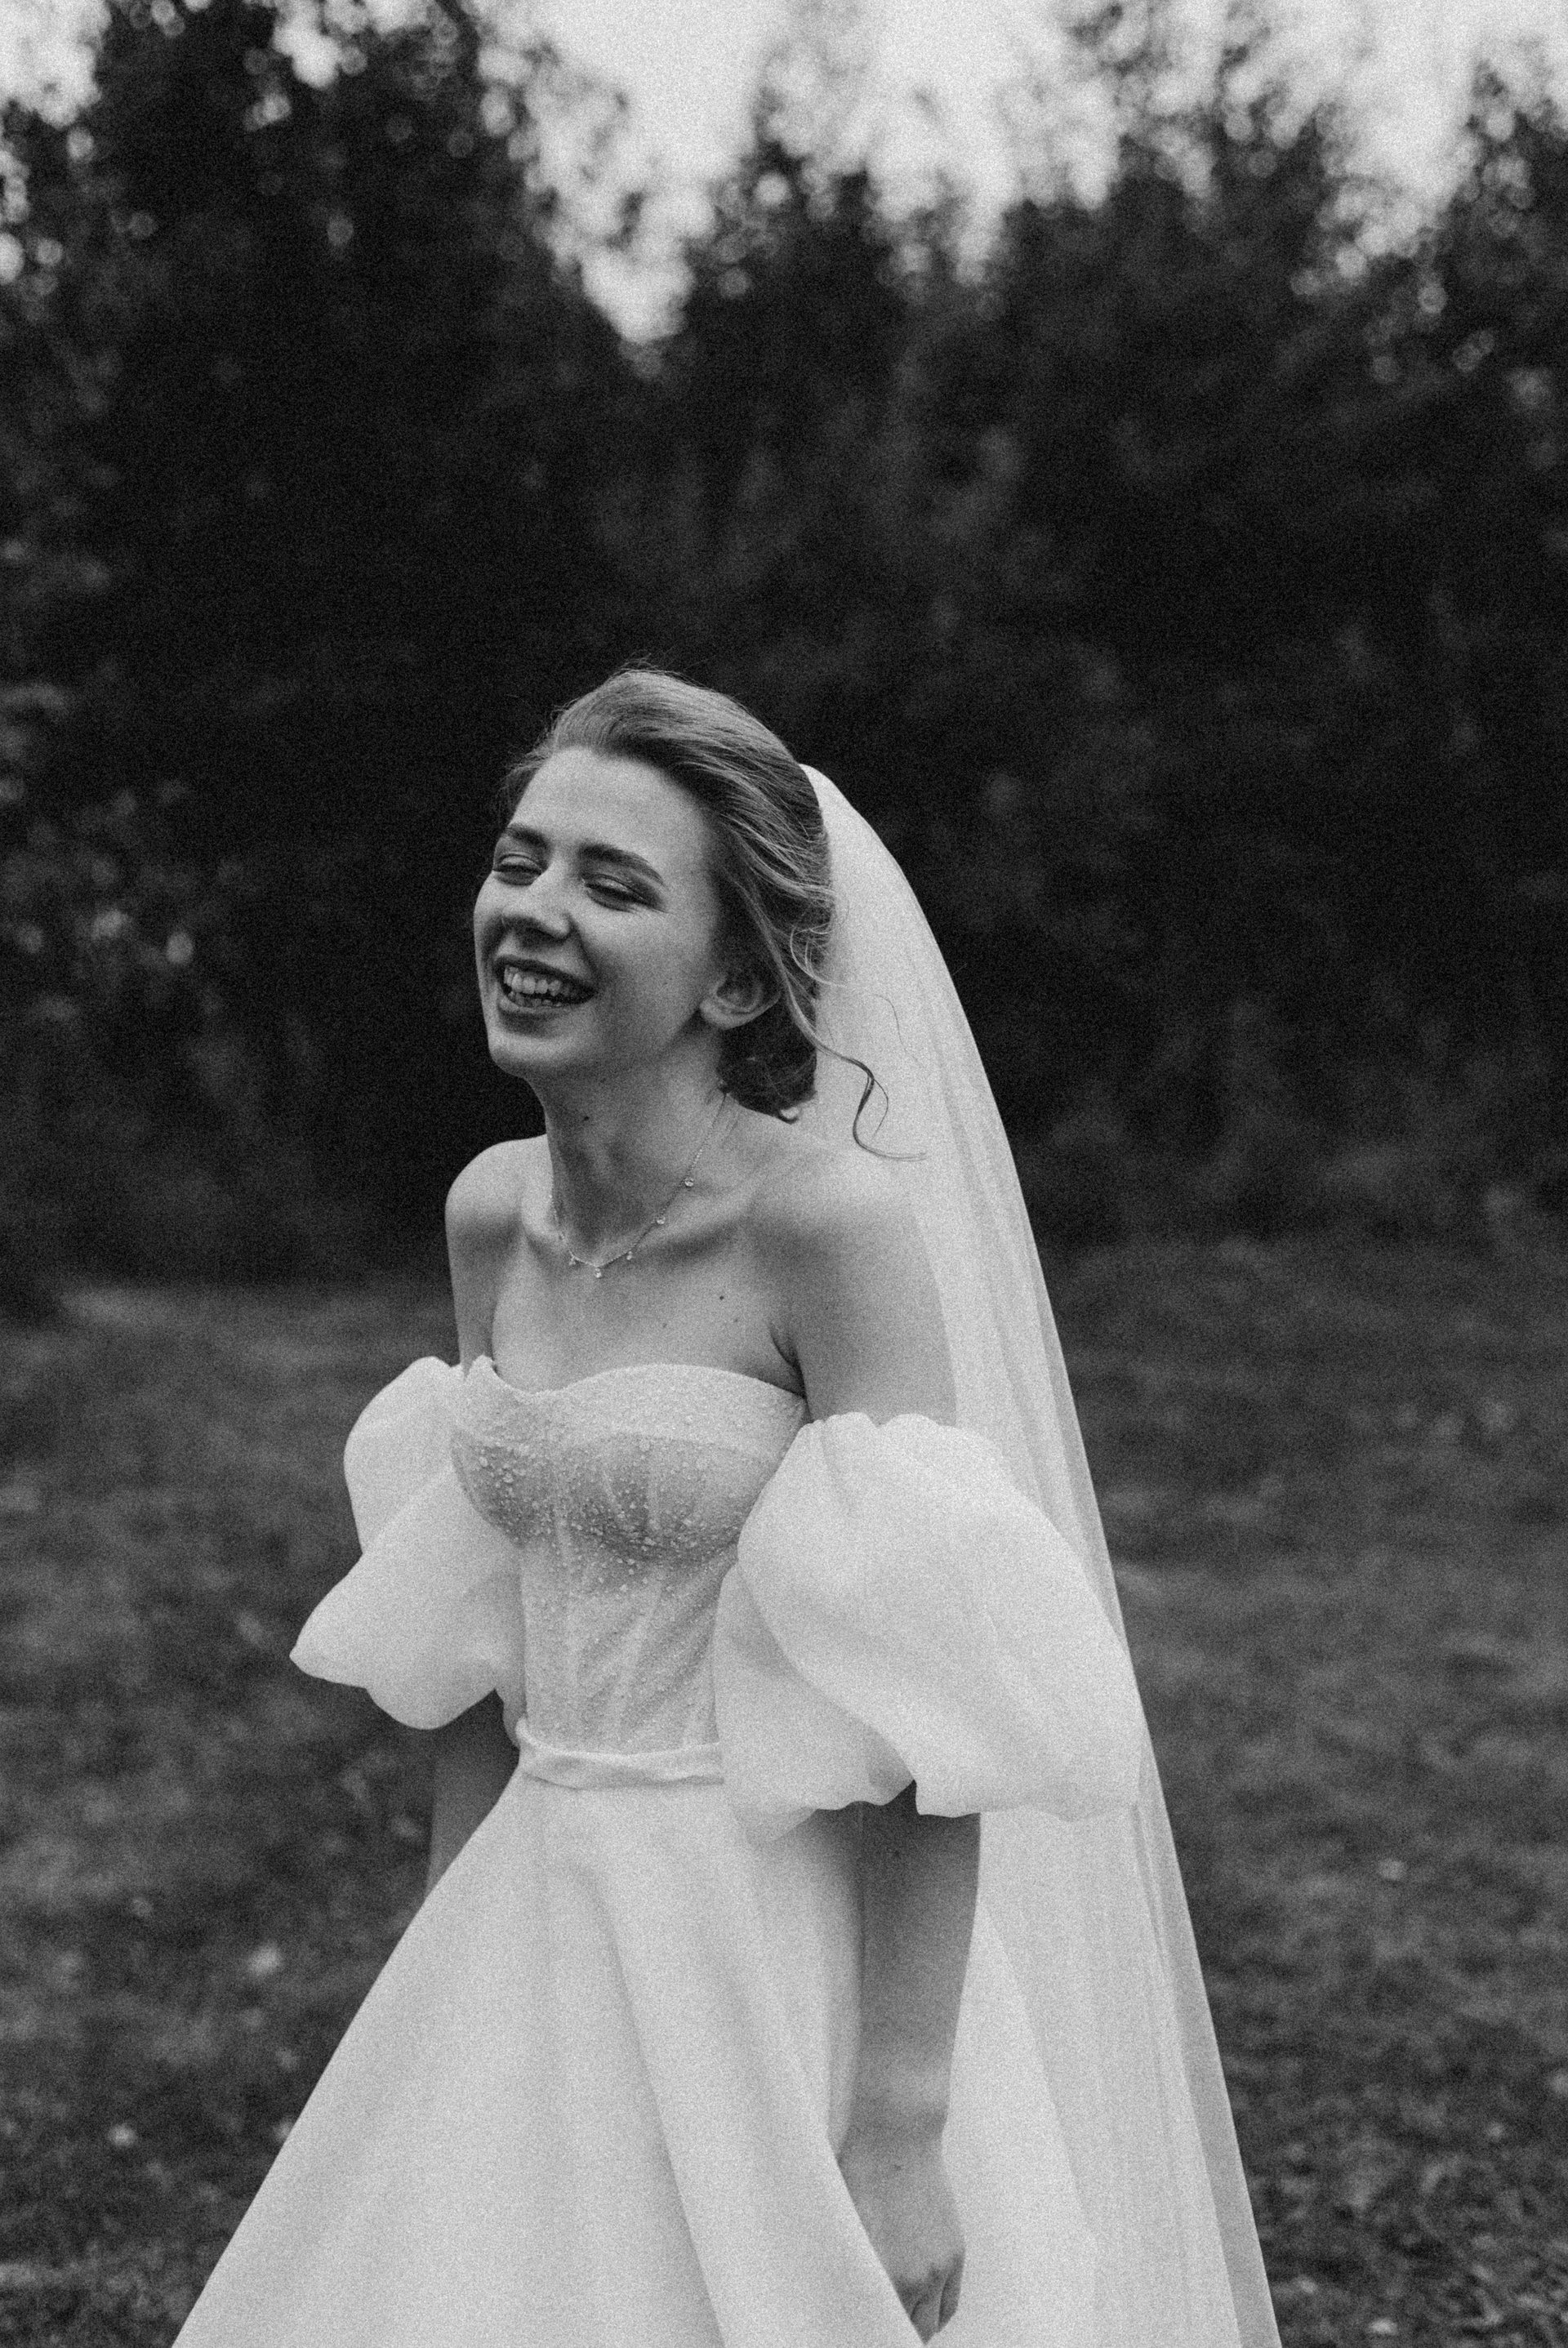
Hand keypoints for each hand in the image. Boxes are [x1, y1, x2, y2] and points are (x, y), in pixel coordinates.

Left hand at [839, 2115, 964, 2339]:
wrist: (897, 2136)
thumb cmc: (859, 2175)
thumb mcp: (846, 2228)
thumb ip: (852, 2271)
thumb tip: (844, 2298)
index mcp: (887, 2274)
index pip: (881, 2328)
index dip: (870, 2332)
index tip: (860, 2331)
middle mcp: (919, 2278)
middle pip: (912, 2333)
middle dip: (893, 2333)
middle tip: (876, 2329)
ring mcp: (941, 2265)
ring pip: (932, 2322)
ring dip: (917, 2327)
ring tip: (899, 2326)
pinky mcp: (955, 2251)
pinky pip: (949, 2302)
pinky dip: (936, 2313)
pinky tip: (921, 2312)